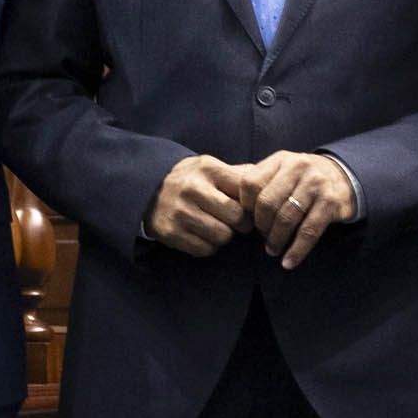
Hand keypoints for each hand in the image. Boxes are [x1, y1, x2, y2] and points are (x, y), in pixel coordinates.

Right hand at [145, 155, 260, 255]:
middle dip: (242, 224)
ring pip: (223, 236)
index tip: (251, 208)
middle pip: (237, 217)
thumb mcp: (211, 168)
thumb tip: (270, 180)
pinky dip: (208, 246)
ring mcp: (180, 212)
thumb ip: (238, 174)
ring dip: (225, 236)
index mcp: (208, 169)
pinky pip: (205, 249)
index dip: (254, 203)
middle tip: (236, 222)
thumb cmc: (191, 179)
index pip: (246, 191)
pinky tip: (202, 234)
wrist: (148, 189)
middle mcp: (193, 189)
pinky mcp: (171, 233)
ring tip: (217, 227)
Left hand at [243, 151, 356, 267]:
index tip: (248, 220)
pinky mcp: (331, 202)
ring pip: (286, 218)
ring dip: (276, 240)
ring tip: (272, 250)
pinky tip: (289, 262)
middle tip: (262, 238)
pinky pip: (309, 231)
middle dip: (261, 226)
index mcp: (281, 160)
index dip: (245, 206)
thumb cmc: (303, 179)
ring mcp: (316, 184)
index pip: (251, 183)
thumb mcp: (282, 170)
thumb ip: (259, 181)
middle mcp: (298, 167)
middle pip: (267, 203)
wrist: (344, 177)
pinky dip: (297, 250)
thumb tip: (227, 201)